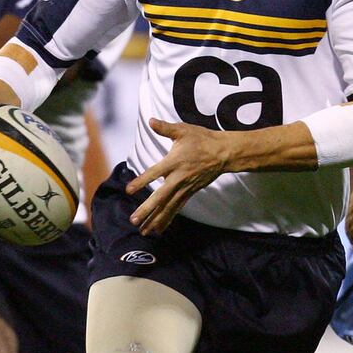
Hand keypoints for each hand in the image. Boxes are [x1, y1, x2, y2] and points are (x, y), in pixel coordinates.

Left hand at [126, 117, 232, 233]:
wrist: (224, 153)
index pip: (154, 173)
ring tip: (143, 231)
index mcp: (174, 162)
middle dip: (147, 210)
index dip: (141, 182)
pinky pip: (177, 208)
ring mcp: (185, 188)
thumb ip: (165, 128)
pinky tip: (158, 229)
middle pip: (161, 197)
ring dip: (155, 220)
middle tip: (134, 220)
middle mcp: (179, 178)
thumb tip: (150, 121)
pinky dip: (167, 219)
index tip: (129, 190)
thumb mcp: (183, 130)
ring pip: (168, 207)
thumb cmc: (202, 140)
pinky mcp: (190, 193)